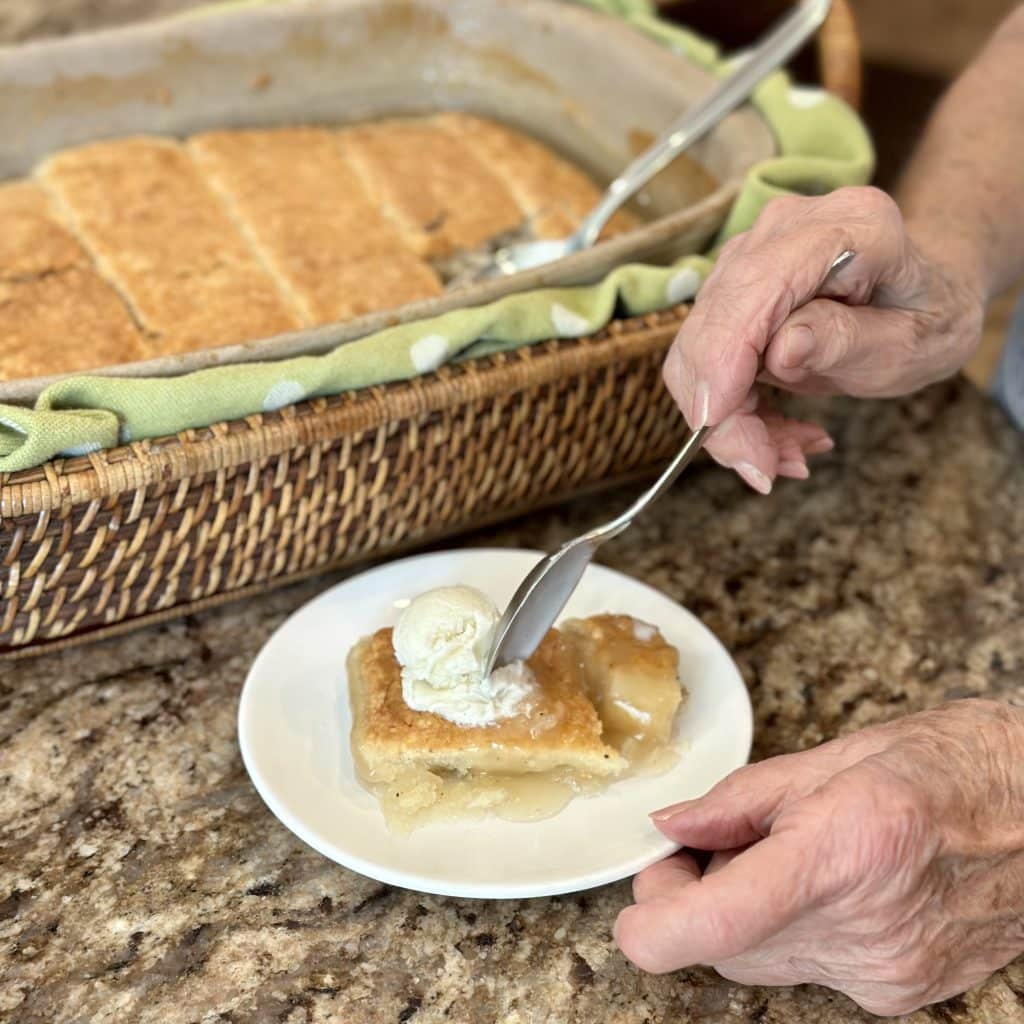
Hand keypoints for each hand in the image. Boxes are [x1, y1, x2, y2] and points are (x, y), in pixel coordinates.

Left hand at [614, 700, 1023, 1015]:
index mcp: (840, 852)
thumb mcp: (832, 757)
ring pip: (759, 963)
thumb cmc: (951, 766)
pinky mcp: (900, 993)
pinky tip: (818, 883)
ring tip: (769, 852)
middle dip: (689, 900)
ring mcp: (885, 973)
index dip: (651, 923)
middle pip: (722, 946)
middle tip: (701, 846)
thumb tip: (671, 829)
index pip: (714, 924)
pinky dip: (790, 930)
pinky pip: (808, 969)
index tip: (640, 895)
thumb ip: (737, 802)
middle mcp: (863, 929)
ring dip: (738, 915)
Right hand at [663, 186, 985, 492]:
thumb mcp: (910, 345)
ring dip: (730, 419)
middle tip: (764, 469)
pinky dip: (733, 411)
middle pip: (715, 324)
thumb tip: (780, 350)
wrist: (920, 296)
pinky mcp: (729, 289)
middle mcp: (785, 229)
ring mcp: (749, 255)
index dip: (724, 354)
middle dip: (724, 411)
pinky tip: (776, 433)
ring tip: (786, 456)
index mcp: (849, 226)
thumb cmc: (925, 318)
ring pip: (698, 350)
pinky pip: (705, 361)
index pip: (759, 286)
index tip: (715, 420)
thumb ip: (848, 342)